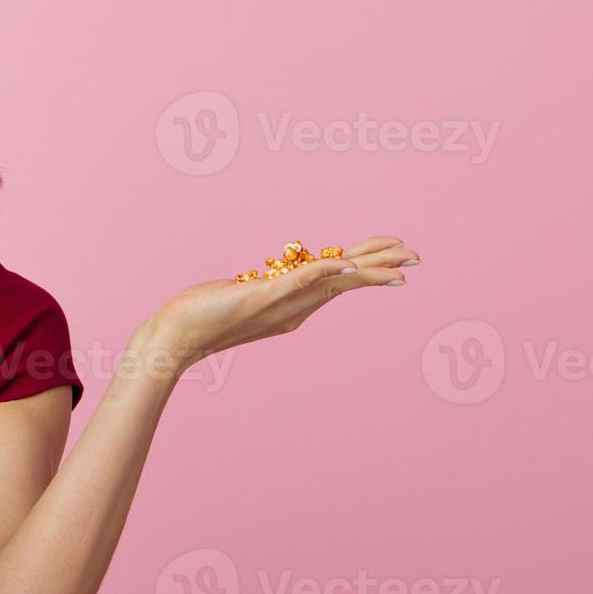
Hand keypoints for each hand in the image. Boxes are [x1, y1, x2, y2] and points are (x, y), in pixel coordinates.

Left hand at [144, 236, 418, 369]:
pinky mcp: (259, 297)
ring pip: (333, 282)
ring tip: (398, 260)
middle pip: (348, 281)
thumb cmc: (205, 315)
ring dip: (367, 268)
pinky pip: (298, 282)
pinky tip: (346, 266)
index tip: (399, 257)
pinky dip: (323, 274)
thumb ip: (268, 288)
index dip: (371, 267)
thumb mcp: (246, 295)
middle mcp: (294, 308)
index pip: (342, 280)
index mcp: (294, 305)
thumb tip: (279, 278)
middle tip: (417, 256)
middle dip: (383, 266)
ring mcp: (279, 304)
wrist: (175, 337)